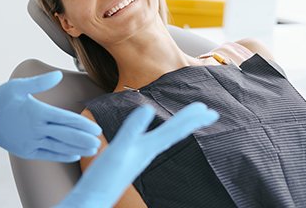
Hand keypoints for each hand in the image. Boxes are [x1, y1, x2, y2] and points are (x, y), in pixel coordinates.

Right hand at [0, 71, 101, 161]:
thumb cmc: (0, 99)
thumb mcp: (18, 86)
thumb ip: (39, 82)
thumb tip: (58, 75)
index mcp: (37, 111)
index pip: (65, 119)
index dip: (82, 124)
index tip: (96, 127)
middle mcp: (36, 128)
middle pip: (66, 134)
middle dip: (84, 138)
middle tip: (100, 141)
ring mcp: (31, 141)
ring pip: (59, 146)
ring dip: (77, 148)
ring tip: (93, 150)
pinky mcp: (26, 150)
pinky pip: (48, 154)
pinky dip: (62, 155)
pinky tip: (74, 155)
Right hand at [56, 102, 218, 207]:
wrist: (94, 201)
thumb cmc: (104, 179)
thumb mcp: (118, 150)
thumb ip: (132, 129)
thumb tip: (147, 107)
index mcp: (147, 148)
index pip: (175, 130)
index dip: (191, 118)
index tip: (208, 109)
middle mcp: (147, 152)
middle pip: (175, 134)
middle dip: (191, 122)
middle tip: (211, 112)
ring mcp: (140, 156)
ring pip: (166, 138)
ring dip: (179, 127)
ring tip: (188, 121)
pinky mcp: (131, 160)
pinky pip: (152, 143)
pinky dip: (160, 135)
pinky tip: (156, 137)